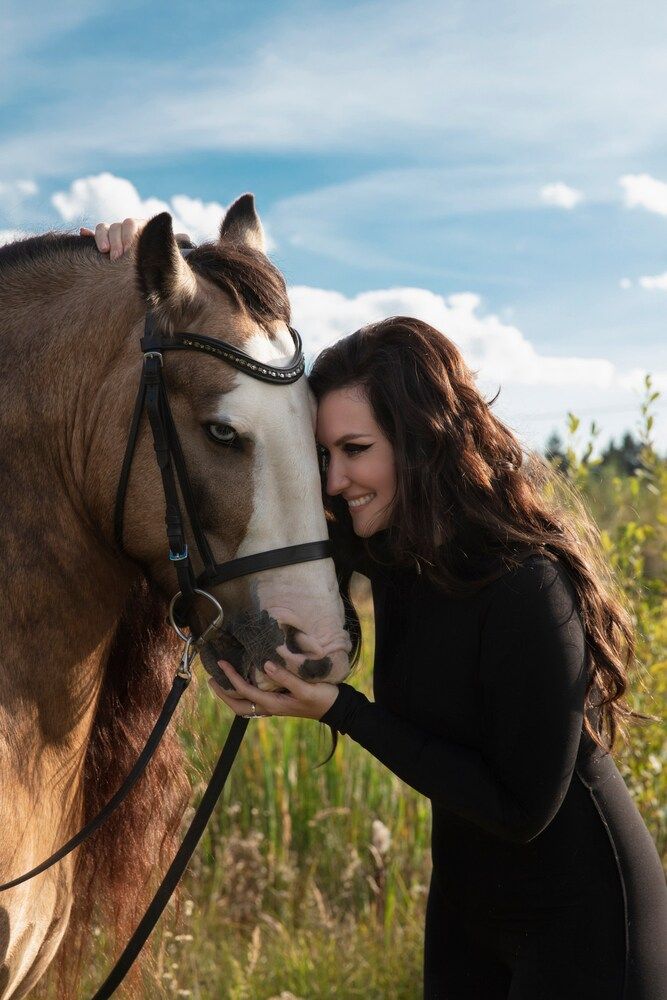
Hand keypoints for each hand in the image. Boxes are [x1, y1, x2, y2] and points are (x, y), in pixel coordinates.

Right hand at [79, 218, 190, 259]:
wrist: (155, 279)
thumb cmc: (163, 267)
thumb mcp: (168, 257)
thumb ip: (172, 245)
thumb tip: (185, 236)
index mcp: (144, 229)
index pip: (133, 224)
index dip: (128, 235)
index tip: (126, 251)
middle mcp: (130, 230)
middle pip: (118, 226)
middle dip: (116, 240)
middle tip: (115, 257)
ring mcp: (116, 236)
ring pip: (105, 228)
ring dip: (103, 238)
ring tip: (104, 252)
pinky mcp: (105, 244)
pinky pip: (94, 235)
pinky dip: (89, 235)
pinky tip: (83, 235)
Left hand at [210, 660, 339, 721]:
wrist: (335, 708)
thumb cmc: (321, 697)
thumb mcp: (305, 687)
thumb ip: (285, 677)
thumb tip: (265, 664)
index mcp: (273, 704)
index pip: (245, 691)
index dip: (231, 677)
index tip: (222, 664)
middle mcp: (269, 708)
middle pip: (237, 706)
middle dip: (222, 694)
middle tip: (211, 679)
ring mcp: (273, 707)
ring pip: (244, 706)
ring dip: (230, 696)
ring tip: (220, 682)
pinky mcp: (278, 703)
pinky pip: (253, 701)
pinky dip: (242, 694)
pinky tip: (242, 683)